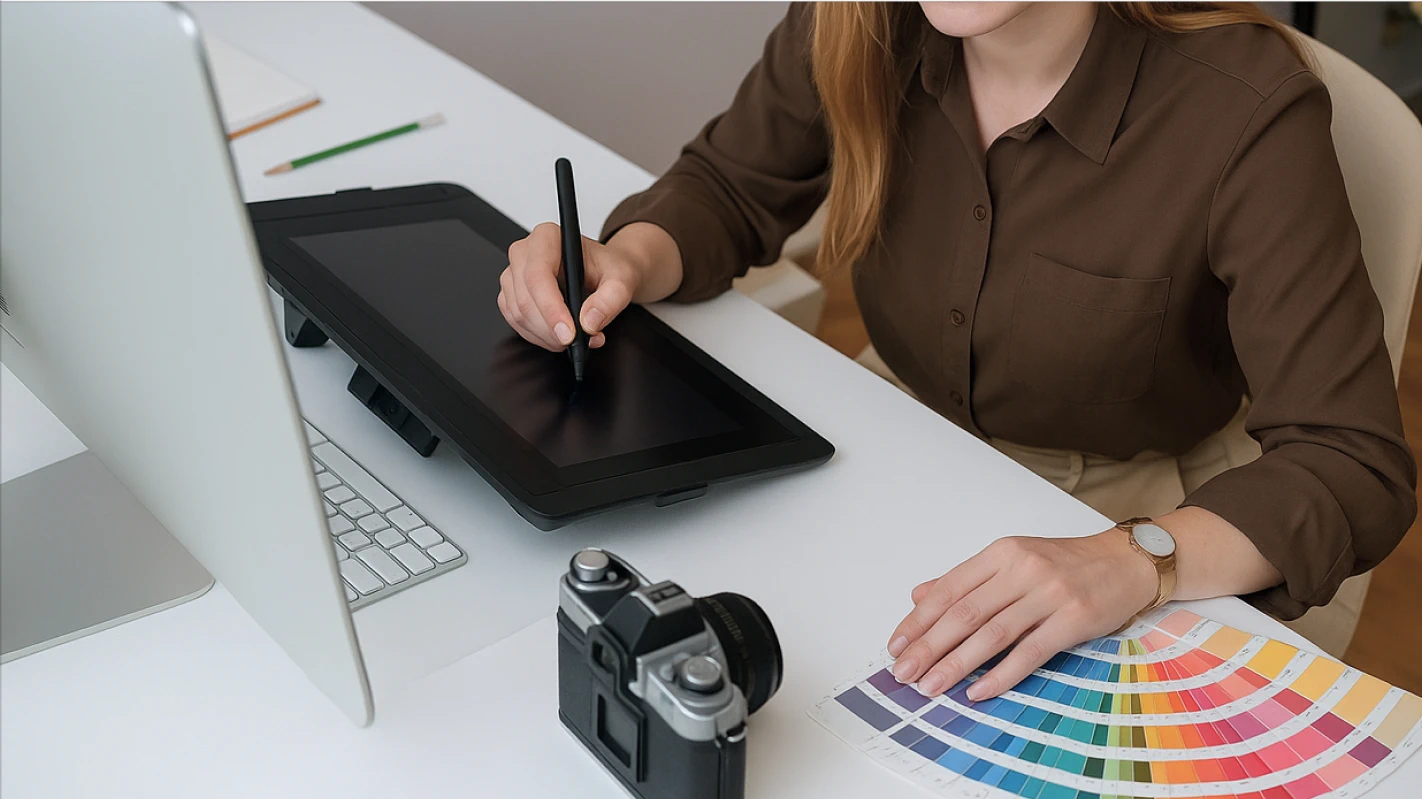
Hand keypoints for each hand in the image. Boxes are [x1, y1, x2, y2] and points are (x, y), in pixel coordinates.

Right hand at [498, 222, 645, 350]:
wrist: (605, 272)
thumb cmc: (608, 268)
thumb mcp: (622, 280)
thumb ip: (611, 299)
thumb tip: (589, 322)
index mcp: (548, 237)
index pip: (538, 275)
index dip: (551, 308)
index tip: (568, 333)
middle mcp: (525, 252)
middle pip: (525, 299)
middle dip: (551, 329)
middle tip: (578, 341)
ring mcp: (514, 274)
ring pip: (519, 314)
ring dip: (546, 336)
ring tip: (575, 338)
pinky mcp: (511, 295)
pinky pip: (516, 322)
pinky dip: (539, 337)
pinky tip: (560, 336)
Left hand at [885, 531, 1157, 700]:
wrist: (1128, 562)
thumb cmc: (1067, 563)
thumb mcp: (1013, 559)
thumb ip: (966, 579)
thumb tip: (919, 596)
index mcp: (1001, 554)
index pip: (949, 590)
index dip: (918, 620)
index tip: (896, 645)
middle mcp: (1022, 570)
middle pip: (964, 613)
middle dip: (928, 646)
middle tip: (903, 673)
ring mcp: (1049, 595)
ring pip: (991, 634)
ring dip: (956, 664)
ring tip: (930, 686)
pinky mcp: (1074, 620)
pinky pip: (1030, 652)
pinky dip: (1000, 674)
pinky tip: (977, 691)